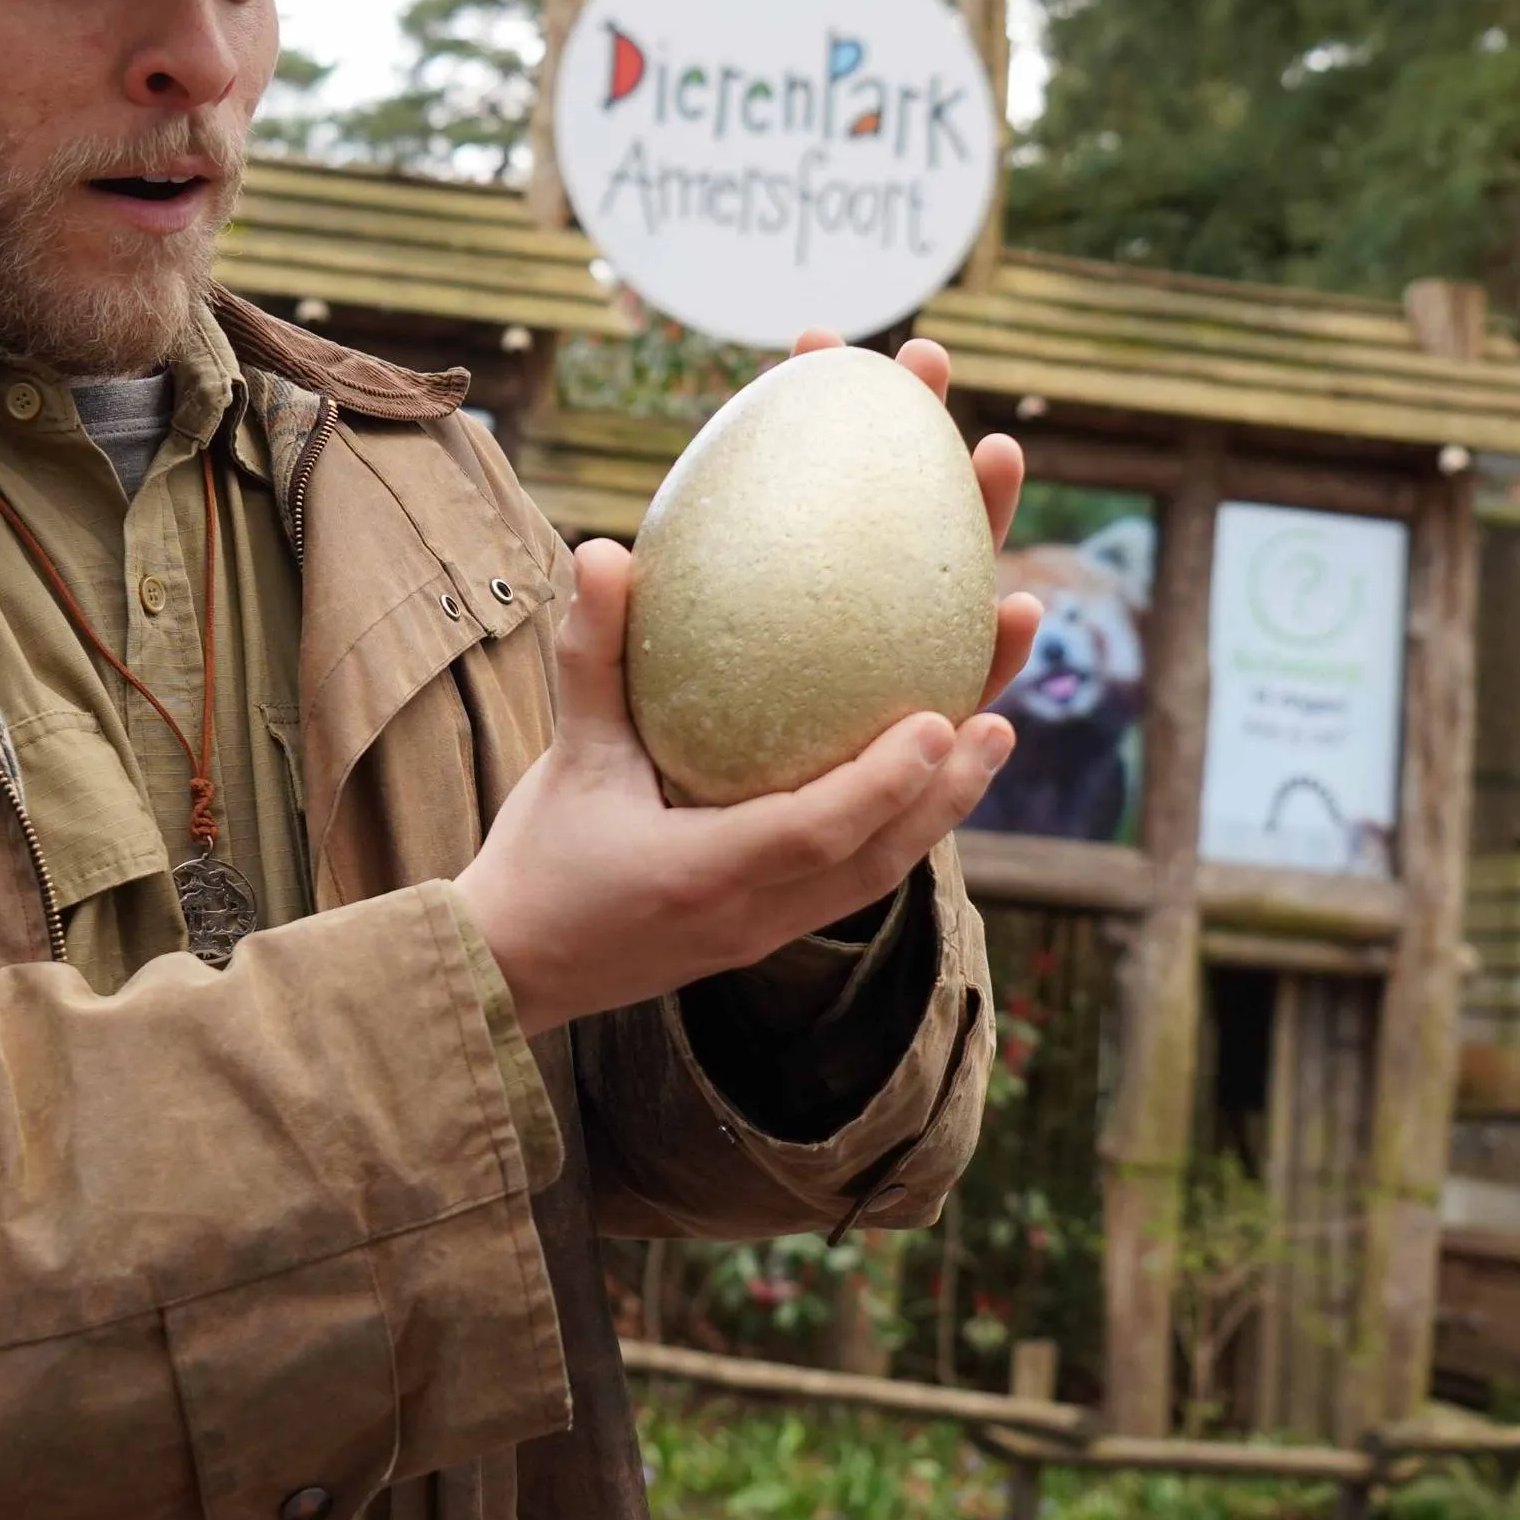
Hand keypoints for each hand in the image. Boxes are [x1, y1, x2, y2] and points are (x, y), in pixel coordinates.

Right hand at [453, 335, 1042, 1038]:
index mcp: (704, 877)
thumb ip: (591, 658)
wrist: (515, 970)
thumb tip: (606, 549)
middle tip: (1004, 718)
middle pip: (880, 859)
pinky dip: (903, 823)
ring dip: (945, 806)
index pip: (814, 835)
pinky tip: (928, 765)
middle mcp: (754, 915)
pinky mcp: (773, 930)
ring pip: (881, 873)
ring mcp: (770, 930)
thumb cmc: (536, 862)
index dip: (885, 783)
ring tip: (995, 730)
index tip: (944, 721)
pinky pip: (858, 877)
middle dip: (952, 789)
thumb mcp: (564, 757)